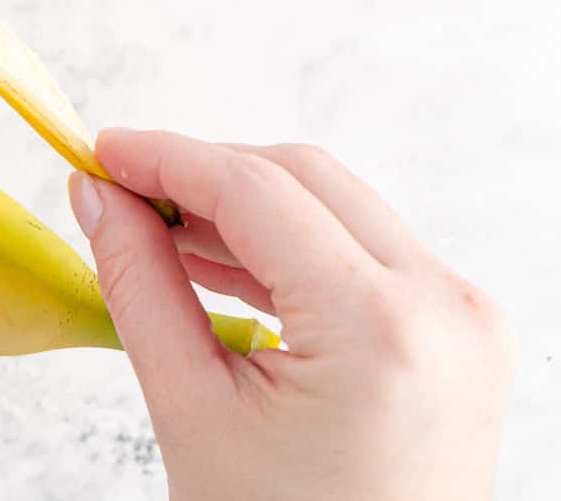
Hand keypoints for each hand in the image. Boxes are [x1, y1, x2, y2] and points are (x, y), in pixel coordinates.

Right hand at [69, 130, 514, 500]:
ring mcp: (463, 319)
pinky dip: (287, 244)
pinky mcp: (458, 333)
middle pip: (304, 179)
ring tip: (155, 226)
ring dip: (243, 205)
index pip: (257, 192)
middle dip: (203, 173)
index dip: (166, 158)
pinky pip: (362, 250)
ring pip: (335, 205)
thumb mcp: (192, 411)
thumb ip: (139, 284)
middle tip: (119, 187)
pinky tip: (216, 256)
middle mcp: (444, 308)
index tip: (100, 150)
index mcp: (382, 331)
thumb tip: (97, 196)